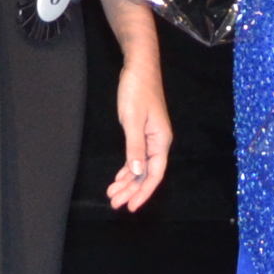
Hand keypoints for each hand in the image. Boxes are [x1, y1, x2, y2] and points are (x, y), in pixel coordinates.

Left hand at [106, 50, 171, 211]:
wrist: (140, 67)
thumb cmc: (137, 90)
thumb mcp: (132, 119)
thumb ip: (135, 147)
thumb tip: (135, 173)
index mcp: (161, 141)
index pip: (154, 173)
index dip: (143, 192)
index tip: (131, 207)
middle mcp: (159, 143)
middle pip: (147, 173)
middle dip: (131, 190)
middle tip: (115, 204)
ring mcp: (151, 138)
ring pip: (140, 167)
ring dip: (127, 182)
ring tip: (113, 195)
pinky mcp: (143, 132)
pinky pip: (136, 157)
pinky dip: (127, 169)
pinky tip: (118, 178)